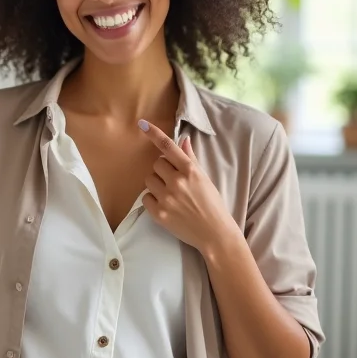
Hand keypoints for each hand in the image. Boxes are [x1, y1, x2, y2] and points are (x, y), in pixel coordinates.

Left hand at [138, 119, 237, 252]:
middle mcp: (177, 181)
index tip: (141, 124)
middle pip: (156, 163)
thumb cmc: (212, 204)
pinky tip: (166, 206)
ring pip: (149, 180)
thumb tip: (183, 140)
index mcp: (190, 170)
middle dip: (163, 170)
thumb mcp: (205, 179)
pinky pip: (146, 198)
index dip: (153, 133)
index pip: (168, 146)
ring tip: (171, 195)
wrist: (215, 233)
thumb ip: (191, 160)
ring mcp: (167, 197)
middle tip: (174, 182)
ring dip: (157, 184)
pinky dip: (153, 201)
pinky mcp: (159, 213)